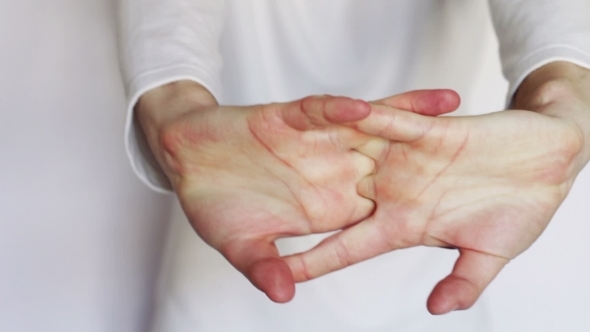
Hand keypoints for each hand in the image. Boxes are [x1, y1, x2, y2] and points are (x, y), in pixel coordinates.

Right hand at [137, 81, 459, 302]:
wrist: (188, 158)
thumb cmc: (214, 203)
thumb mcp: (239, 244)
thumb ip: (264, 265)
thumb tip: (284, 292)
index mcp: (327, 208)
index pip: (381, 212)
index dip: (419, 215)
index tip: (459, 219)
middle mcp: (330, 172)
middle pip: (392, 164)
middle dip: (434, 160)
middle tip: (483, 154)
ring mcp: (314, 143)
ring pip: (369, 128)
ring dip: (407, 118)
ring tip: (451, 109)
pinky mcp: (291, 118)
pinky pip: (321, 111)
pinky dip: (340, 110)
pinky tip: (364, 108)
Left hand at [285, 95, 584, 313]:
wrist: (549, 165)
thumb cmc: (521, 210)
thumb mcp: (489, 253)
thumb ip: (463, 282)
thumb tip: (436, 310)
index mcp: (404, 225)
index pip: (348, 246)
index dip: (316, 261)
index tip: (283, 272)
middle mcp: (396, 191)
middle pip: (336, 197)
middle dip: (297, 197)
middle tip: (255, 199)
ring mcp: (408, 160)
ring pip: (352, 153)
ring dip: (319, 149)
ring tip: (275, 145)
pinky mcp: (429, 129)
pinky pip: (391, 119)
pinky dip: (370, 114)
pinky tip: (343, 109)